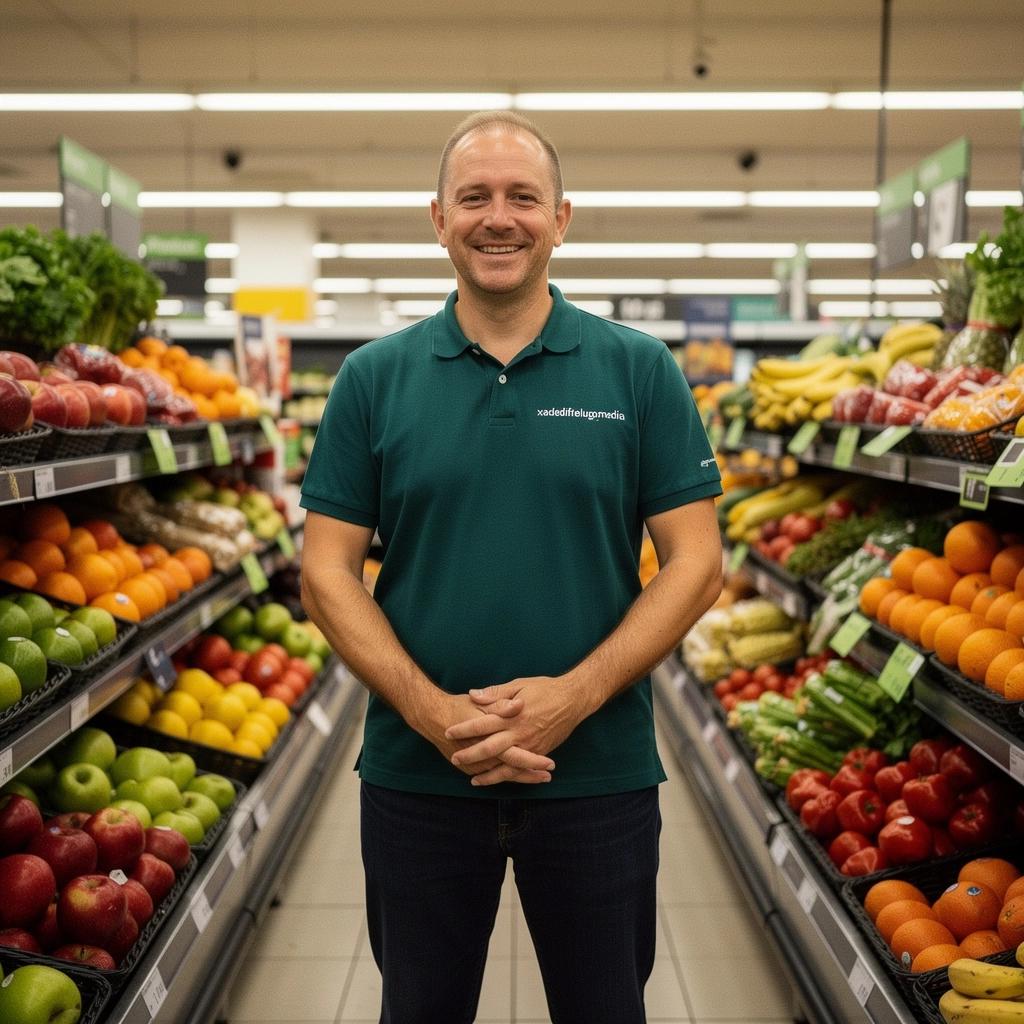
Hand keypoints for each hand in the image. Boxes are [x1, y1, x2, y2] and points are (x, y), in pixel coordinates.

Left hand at [446, 677, 583, 785]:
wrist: (573, 699)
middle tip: (454, 759)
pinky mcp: (540, 752)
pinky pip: (522, 769)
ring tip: (473, 780)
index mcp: (511, 715)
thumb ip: (495, 693)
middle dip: (470, 755)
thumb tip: (474, 695)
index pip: (482, 724)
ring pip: (505, 766)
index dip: (463, 729)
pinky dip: (509, 777)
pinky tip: (499, 780)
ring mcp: (530, 745)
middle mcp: (519, 733)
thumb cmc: (545, 688)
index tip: (448, 732)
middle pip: (489, 748)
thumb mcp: (518, 685)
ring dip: (488, 775)